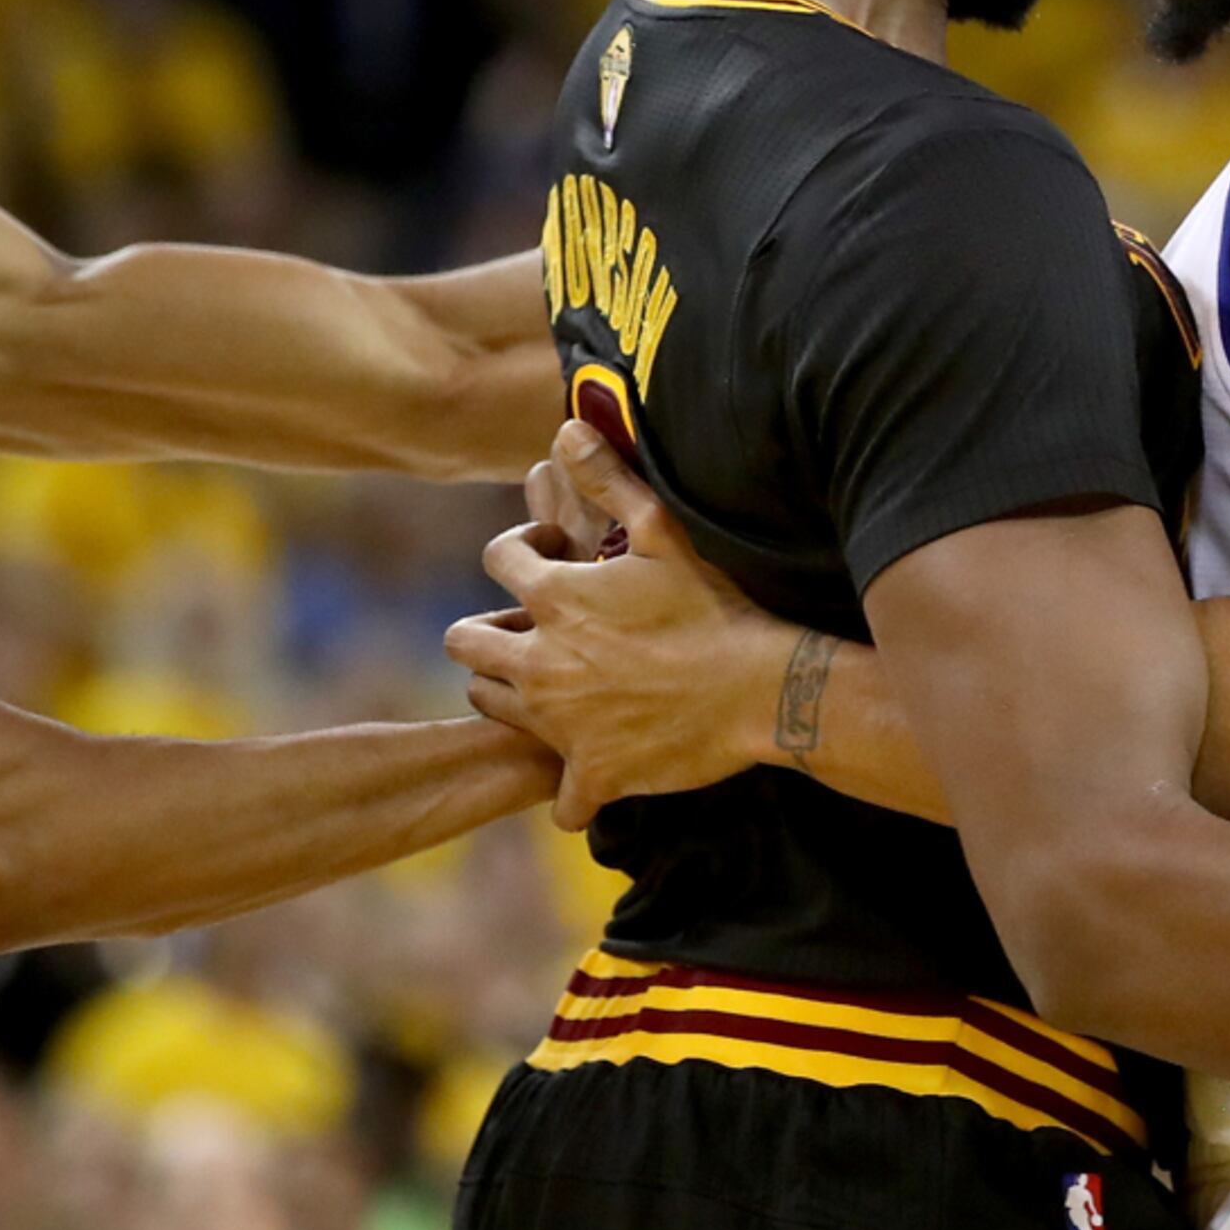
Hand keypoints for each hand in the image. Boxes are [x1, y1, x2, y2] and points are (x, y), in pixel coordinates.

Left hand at [443, 433, 798, 829]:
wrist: (765, 689)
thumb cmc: (717, 607)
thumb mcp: (664, 531)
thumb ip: (609, 480)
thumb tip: (563, 430)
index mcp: (555, 596)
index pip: (495, 559)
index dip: (520, 549)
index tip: (553, 555)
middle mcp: (541, 661)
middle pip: (465, 644)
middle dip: (488, 633)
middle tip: (533, 632)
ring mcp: (560, 723)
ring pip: (492, 708)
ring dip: (514, 694)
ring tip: (558, 686)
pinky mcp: (592, 773)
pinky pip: (560, 800)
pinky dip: (575, 789)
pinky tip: (600, 770)